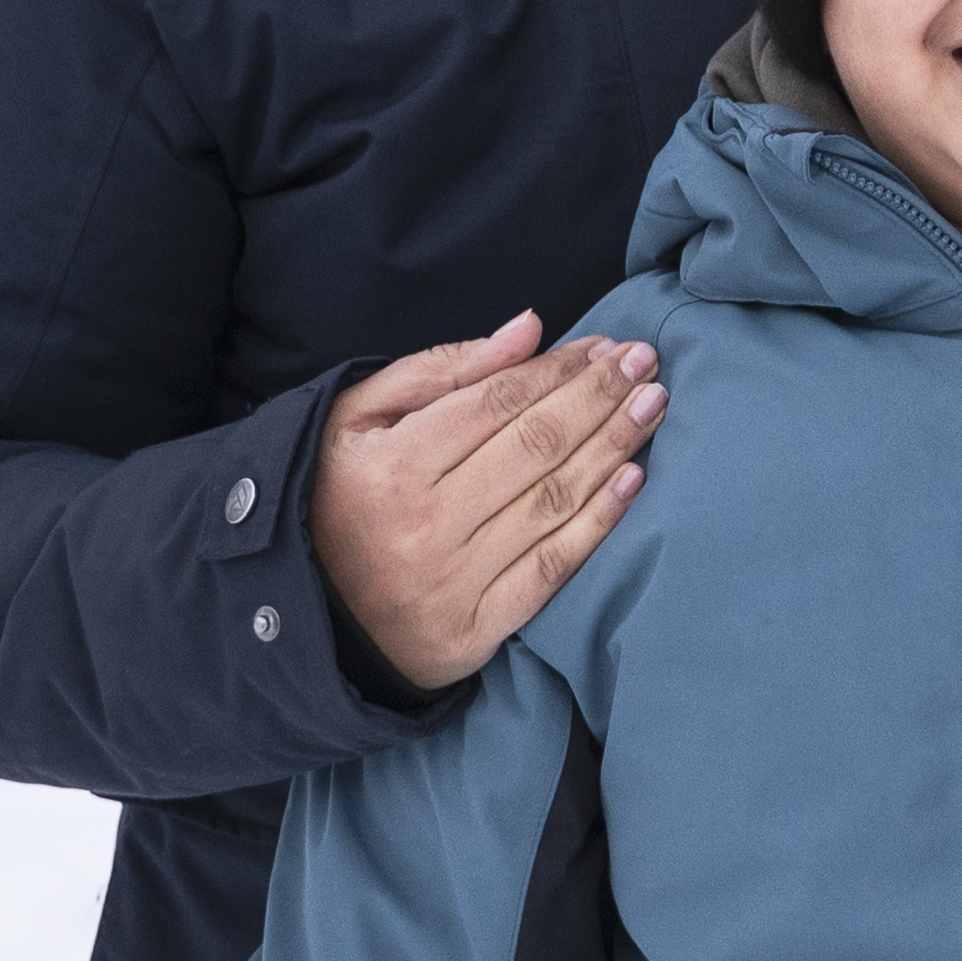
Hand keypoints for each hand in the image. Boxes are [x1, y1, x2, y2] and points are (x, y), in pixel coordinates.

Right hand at [309, 312, 659, 692]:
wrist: (308, 616)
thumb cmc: (339, 498)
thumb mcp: (357, 420)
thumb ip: (441, 370)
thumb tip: (528, 328)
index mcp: (391, 466)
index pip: (497, 404)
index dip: (559, 370)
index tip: (605, 346)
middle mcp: (423, 525)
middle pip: (535, 447)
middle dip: (599, 398)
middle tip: (646, 364)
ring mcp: (451, 583)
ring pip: (552, 502)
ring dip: (613, 448)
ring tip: (653, 407)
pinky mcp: (473, 631)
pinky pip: (551, 569)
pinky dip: (599, 523)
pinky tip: (633, 481)